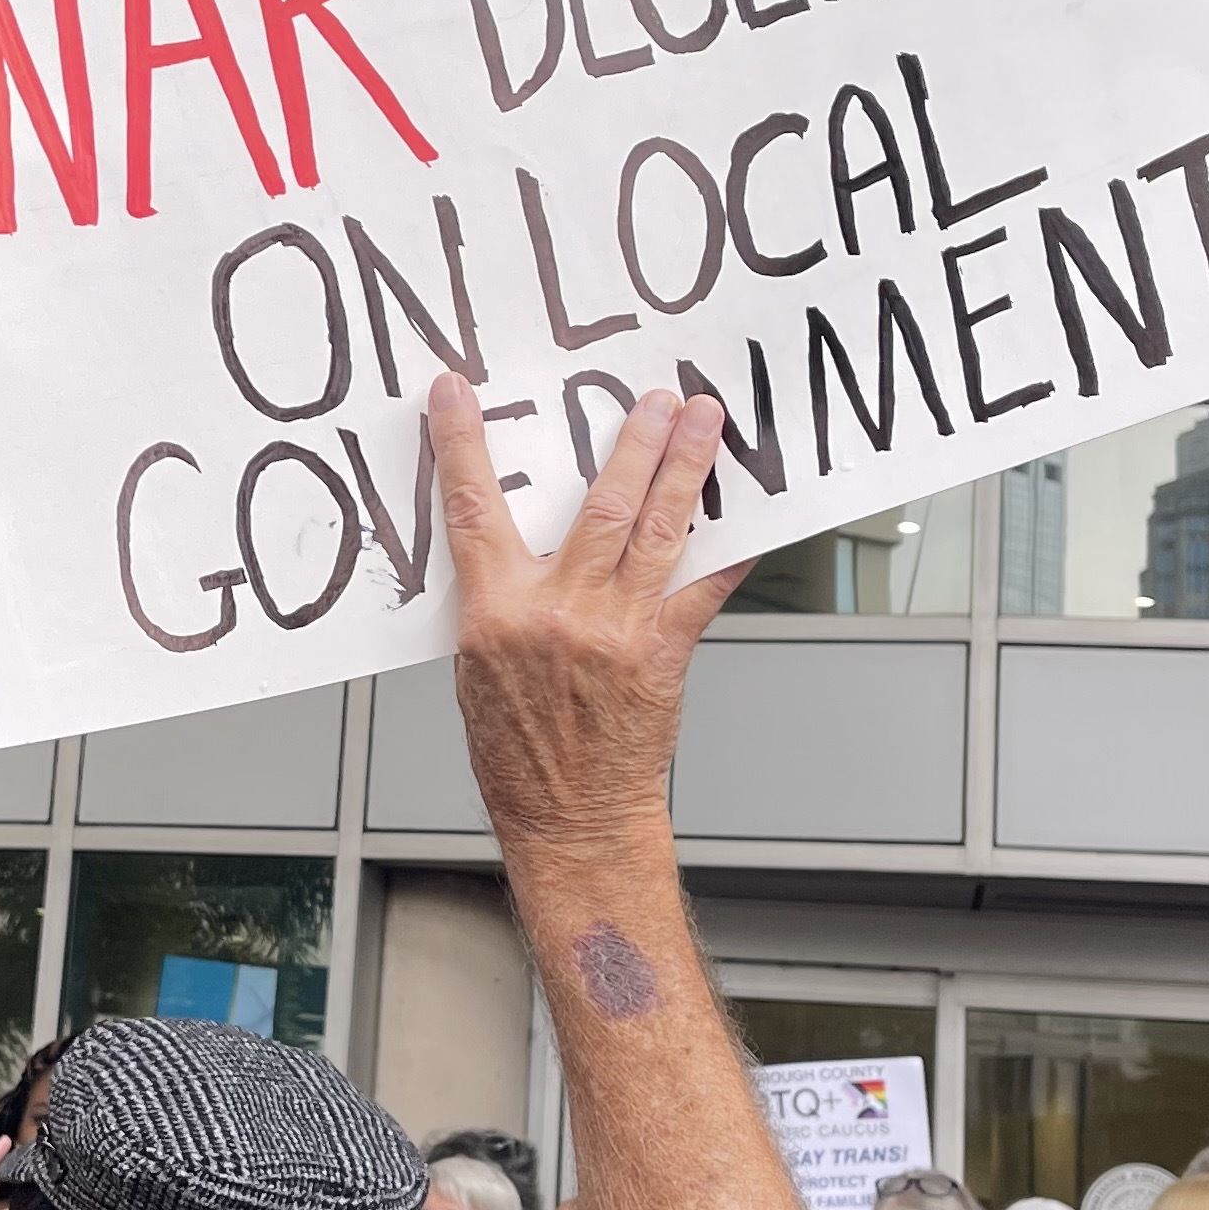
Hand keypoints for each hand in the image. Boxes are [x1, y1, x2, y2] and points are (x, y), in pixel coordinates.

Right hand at [427, 375, 740, 851]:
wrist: (569, 816)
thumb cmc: (520, 751)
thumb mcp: (479, 666)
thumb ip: (499, 598)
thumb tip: (519, 539)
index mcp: (495, 612)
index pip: (473, 510)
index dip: (462, 444)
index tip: (457, 393)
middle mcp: (557, 612)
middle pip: (600, 505)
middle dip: (634, 441)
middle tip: (657, 396)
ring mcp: (614, 630)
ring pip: (657, 530)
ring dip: (686, 469)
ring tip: (705, 422)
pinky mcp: (661, 653)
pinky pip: (703, 588)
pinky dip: (731, 550)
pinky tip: (751, 517)